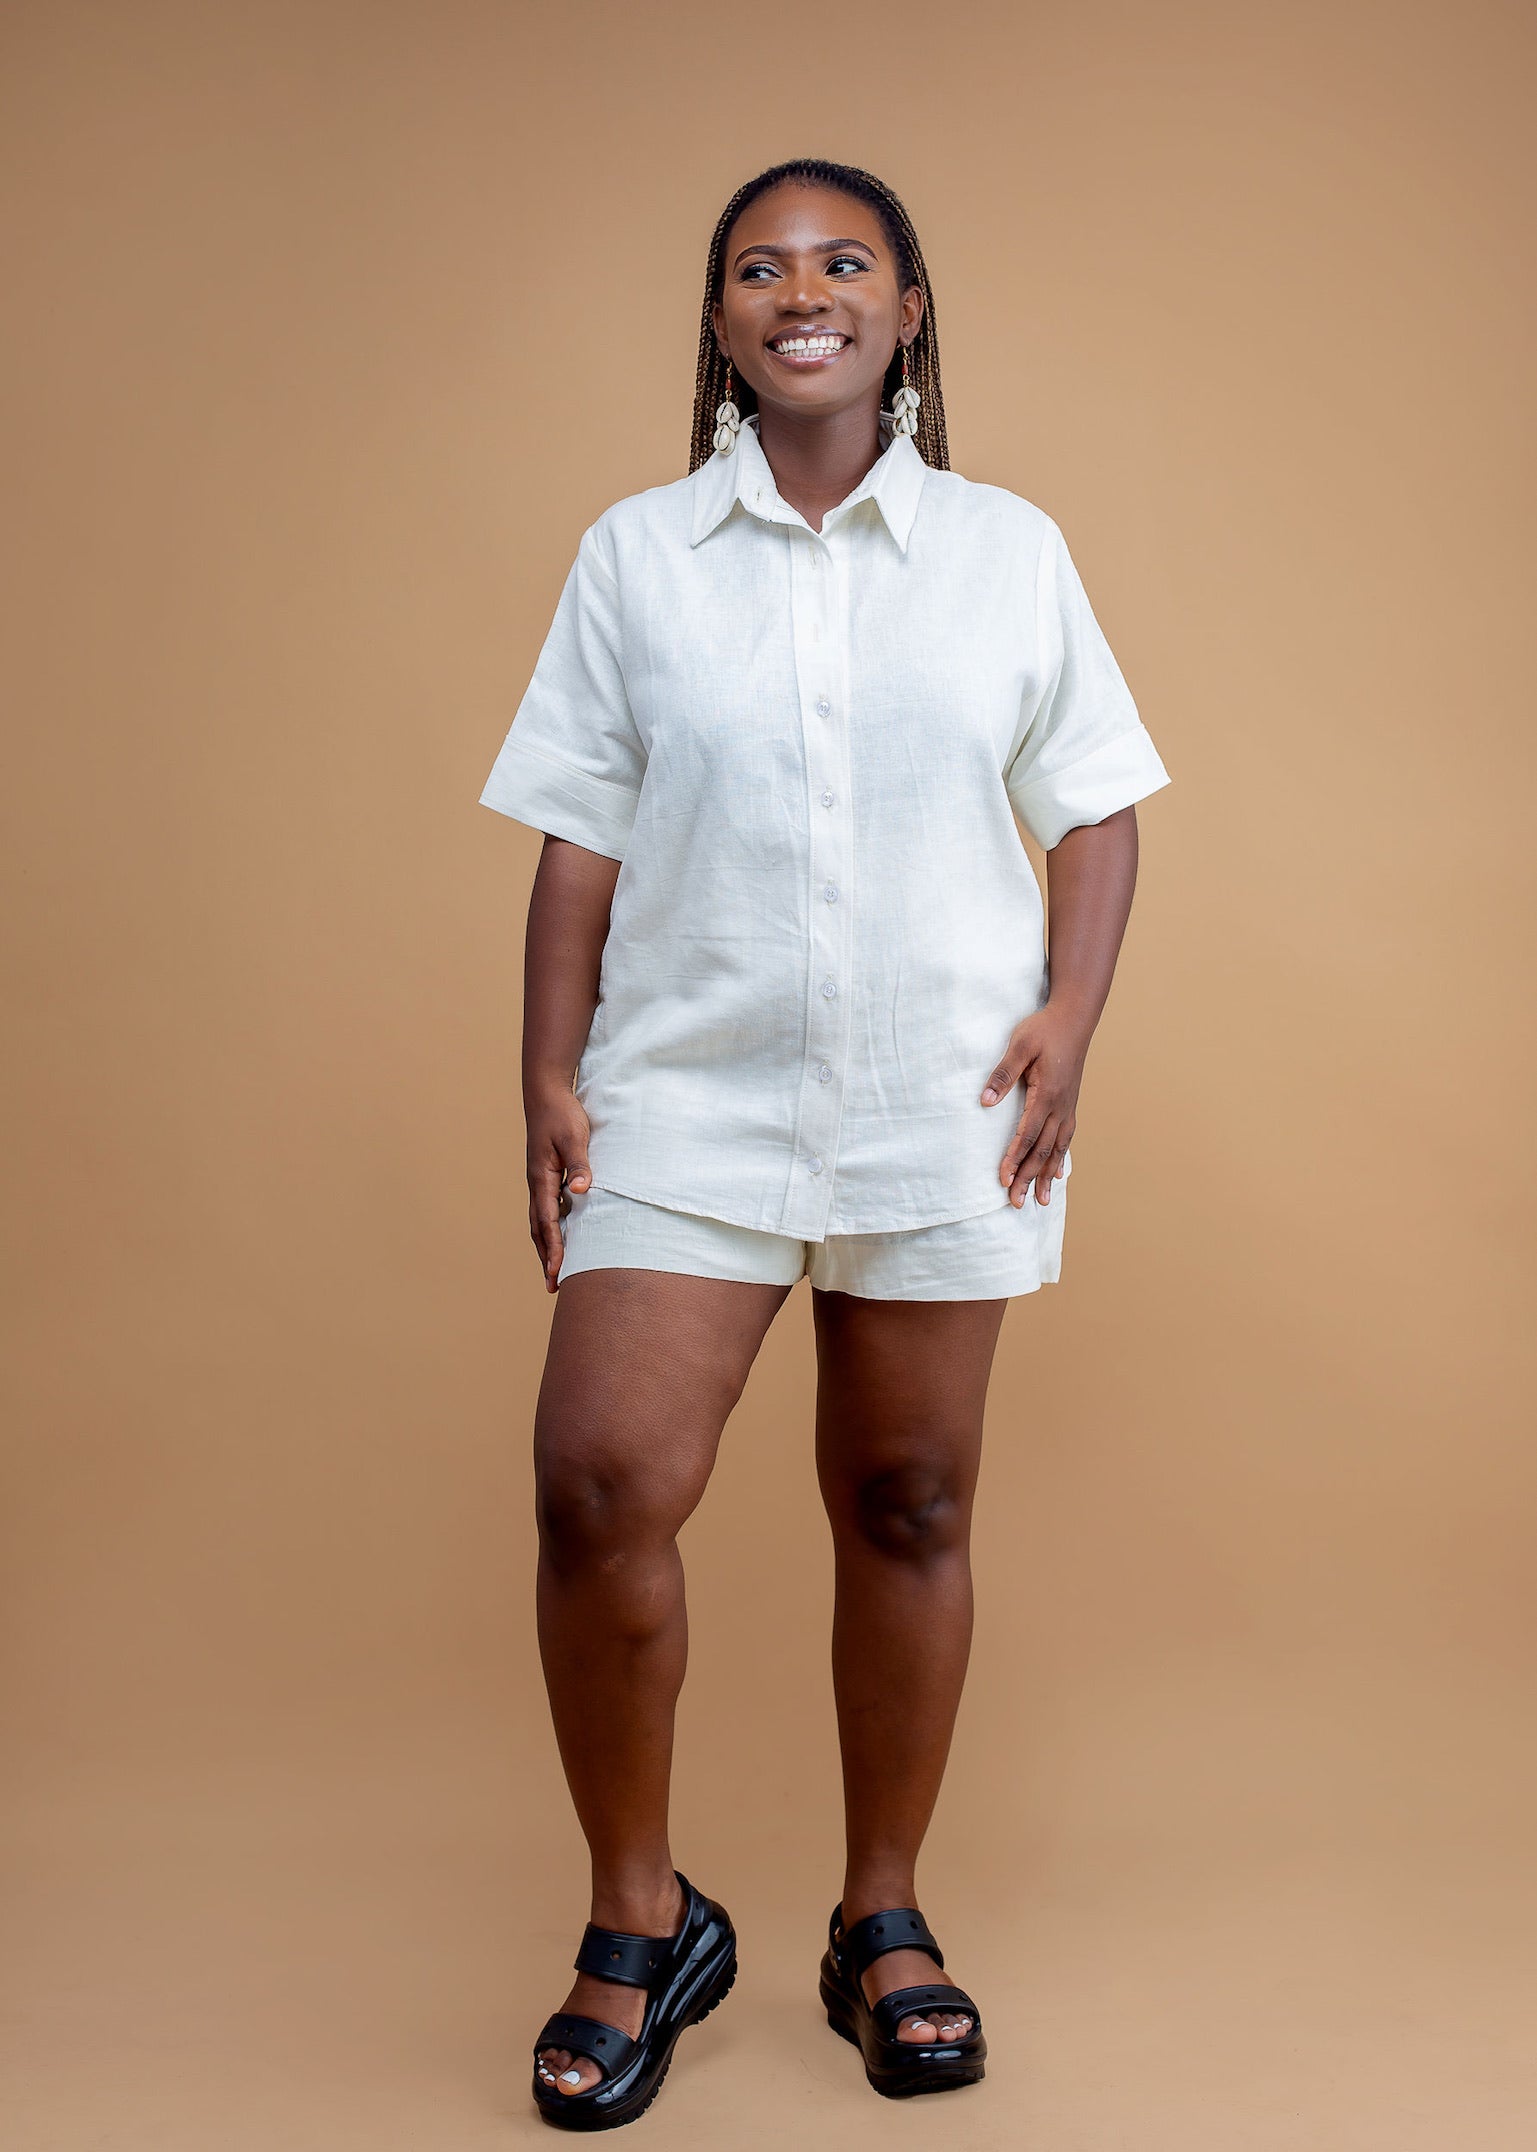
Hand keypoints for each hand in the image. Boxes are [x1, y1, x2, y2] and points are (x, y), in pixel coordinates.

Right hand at [526, 1083, 594, 1292]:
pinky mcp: (545, 1175)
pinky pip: (546, 1209)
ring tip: (553, 1270)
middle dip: (545, 1257)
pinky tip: (562, 1237)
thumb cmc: (562, 1114)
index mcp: (541, 1177)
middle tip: (552, 1285)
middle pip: (538, 1228)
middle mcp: (536, 1183)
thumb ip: (579, 1164)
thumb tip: (582, 1191)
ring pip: (540, 1221)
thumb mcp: (574, 1137)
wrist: (546, 1093)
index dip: (553, 1247)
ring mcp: (539, 1180)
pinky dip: (551, 1229)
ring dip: (546, 1246)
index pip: (548, 1220)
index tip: (556, 1271)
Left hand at [980, 1001, 1092, 1207]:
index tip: (1002, 1179)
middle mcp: (1061, 1106)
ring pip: (1056, 1149)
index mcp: (1047, 1094)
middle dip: (1028, 1178)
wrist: (1075, 1017)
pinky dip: (1060, 1158)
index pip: (1027, 1135)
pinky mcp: (1070, 1103)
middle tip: (1016, 1203)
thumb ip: (1003, 1073)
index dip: (1014, 1159)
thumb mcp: (1020, 1045)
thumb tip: (986, 1102)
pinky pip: (1066, 1138)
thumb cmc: (1044, 1028)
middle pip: (1042, 1151)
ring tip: (1040, 1200)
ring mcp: (1068, 1106)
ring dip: (1045, 1176)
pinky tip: (1057, 1173)